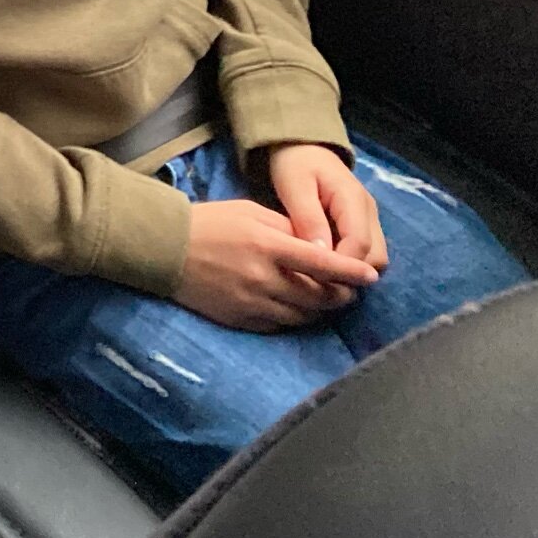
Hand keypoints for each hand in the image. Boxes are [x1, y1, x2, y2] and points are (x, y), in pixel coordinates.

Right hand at [174, 199, 379, 332]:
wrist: (165, 249)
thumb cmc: (210, 222)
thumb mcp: (250, 212)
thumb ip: (287, 229)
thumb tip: (318, 246)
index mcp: (267, 246)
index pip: (321, 264)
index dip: (350, 272)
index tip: (371, 276)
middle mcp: (263, 279)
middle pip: (318, 297)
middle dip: (341, 295)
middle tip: (351, 290)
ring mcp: (251, 303)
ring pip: (302, 316)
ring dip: (321, 310)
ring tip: (329, 301)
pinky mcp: (240, 319)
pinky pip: (279, 325)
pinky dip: (295, 318)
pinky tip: (299, 310)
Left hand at [269, 143, 389, 271]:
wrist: (303, 147)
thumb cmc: (295, 164)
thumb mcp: (294, 186)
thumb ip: (308, 219)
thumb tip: (322, 255)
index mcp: (354, 199)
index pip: (360, 245)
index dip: (341, 266)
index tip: (314, 277)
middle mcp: (369, 212)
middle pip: (376, 258)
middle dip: (350, 273)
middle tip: (317, 279)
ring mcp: (370, 220)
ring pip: (375, 259)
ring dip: (352, 270)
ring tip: (320, 273)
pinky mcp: (364, 226)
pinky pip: (366, 254)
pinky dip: (350, 264)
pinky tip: (325, 265)